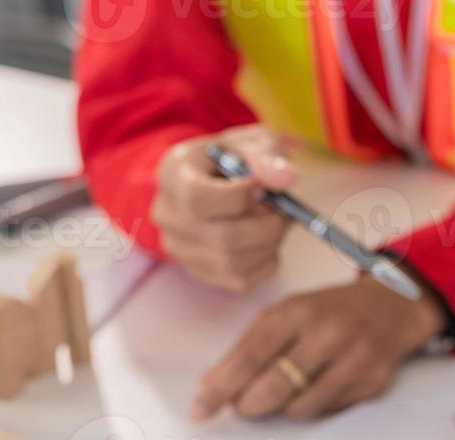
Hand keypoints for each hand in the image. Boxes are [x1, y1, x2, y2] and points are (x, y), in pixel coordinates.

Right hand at [153, 125, 295, 292]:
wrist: (213, 179)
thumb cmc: (232, 159)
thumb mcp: (249, 144)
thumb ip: (265, 157)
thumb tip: (286, 178)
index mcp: (173, 175)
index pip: (199, 199)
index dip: (239, 198)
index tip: (262, 188)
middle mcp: (168, 216)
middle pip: (222, 238)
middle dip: (266, 227)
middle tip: (285, 212)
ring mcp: (180, 248)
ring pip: (233, 263)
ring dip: (269, 245)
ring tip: (278, 222)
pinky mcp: (199, 271)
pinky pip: (240, 280)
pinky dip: (266, 262)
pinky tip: (267, 240)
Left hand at [190, 276, 444, 419]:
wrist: (392, 307)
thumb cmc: (328, 312)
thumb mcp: (286, 314)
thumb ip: (247, 346)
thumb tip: (210, 384)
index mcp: (298, 311)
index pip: (251, 355)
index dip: (222, 386)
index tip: (200, 410)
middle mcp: (328, 333)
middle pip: (275, 386)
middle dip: (250, 405)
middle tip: (242, 408)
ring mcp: (355, 359)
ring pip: (302, 407)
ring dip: (283, 408)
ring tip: (284, 393)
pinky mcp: (373, 382)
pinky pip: (329, 410)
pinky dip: (313, 406)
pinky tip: (316, 388)